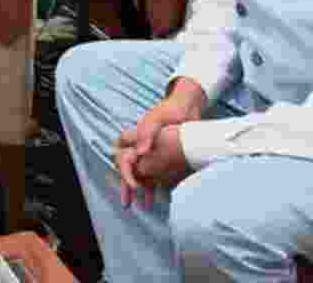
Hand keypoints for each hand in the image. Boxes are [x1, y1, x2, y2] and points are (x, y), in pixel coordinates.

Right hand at [115, 80, 206, 207]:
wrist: (190, 106)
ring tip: (145, 206)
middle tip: (127, 203)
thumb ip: (147, 133)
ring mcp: (153, 152)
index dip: (125, 172)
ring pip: (143, 174)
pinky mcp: (166, 156)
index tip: (135, 185)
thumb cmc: (172, 109)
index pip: (122, 157)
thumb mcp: (158, 118)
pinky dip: (158, 185)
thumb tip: (141, 152)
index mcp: (135, 137)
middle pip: (129, 169)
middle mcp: (141, 146)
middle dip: (127, 186)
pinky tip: (162, 197)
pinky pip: (158, 174)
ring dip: (142, 189)